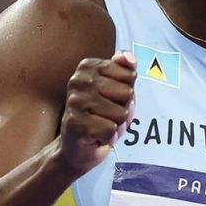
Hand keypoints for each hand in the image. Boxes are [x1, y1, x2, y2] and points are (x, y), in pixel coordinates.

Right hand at [59, 50, 135, 173]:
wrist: (75, 147)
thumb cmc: (99, 116)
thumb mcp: (116, 89)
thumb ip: (124, 70)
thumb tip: (130, 58)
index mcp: (88, 67)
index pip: (130, 75)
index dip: (127, 92)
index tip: (111, 99)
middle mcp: (78, 81)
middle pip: (127, 93)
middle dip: (123, 109)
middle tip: (106, 115)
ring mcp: (75, 102)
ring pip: (120, 114)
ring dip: (116, 125)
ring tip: (101, 125)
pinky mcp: (75, 124)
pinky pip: (111, 130)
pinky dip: (109, 138)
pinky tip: (96, 136)